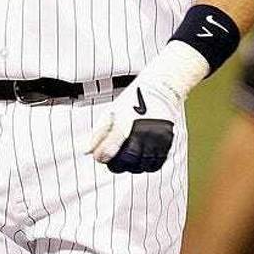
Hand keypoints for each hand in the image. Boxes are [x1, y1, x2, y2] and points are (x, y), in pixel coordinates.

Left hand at [86, 41, 209, 173]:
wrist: (160, 88)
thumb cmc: (131, 101)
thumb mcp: (111, 112)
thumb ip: (98, 133)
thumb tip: (86, 152)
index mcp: (124, 124)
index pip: (108, 151)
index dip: (101, 157)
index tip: (100, 156)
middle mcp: (141, 132)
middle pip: (126, 162)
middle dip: (117, 164)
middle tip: (113, 159)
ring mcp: (156, 137)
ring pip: (142, 165)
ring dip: (132, 166)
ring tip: (128, 158)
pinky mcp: (167, 141)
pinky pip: (156, 163)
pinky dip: (147, 165)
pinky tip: (141, 158)